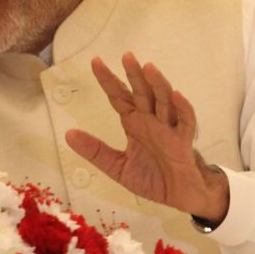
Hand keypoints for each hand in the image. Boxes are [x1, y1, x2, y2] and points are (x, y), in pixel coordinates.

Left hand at [64, 52, 228, 222]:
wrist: (179, 197)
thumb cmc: (152, 178)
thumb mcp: (117, 166)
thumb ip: (95, 151)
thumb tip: (69, 135)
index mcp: (134, 123)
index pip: (119, 96)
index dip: (108, 80)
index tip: (95, 61)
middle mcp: (151, 121)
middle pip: (142, 93)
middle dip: (134, 75)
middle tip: (127, 56)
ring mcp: (168, 129)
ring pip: (164, 101)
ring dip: (157, 84)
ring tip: (148, 68)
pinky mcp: (183, 142)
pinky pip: (186, 122)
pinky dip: (182, 108)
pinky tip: (176, 95)